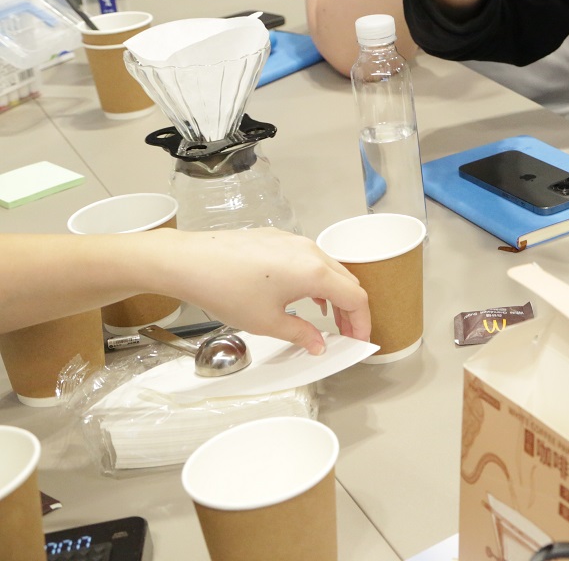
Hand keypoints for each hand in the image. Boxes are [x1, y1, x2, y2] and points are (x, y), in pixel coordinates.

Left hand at [161, 228, 370, 354]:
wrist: (190, 261)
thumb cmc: (228, 291)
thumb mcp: (267, 322)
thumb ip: (301, 334)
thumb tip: (319, 345)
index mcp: (315, 273)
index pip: (355, 298)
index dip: (362, 322)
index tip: (359, 341)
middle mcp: (311, 251)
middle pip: (347, 281)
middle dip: (351, 309)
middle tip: (346, 334)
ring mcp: (294, 241)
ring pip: (329, 268)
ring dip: (334, 294)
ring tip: (327, 317)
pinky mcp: (277, 239)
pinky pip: (309, 259)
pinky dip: (316, 280)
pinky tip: (302, 295)